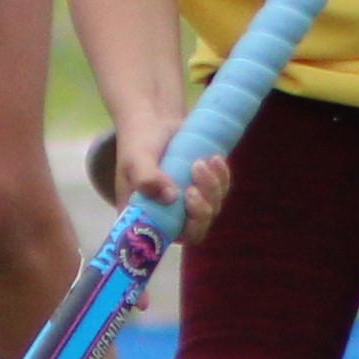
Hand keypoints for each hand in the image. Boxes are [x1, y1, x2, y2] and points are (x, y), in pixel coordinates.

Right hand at [108, 107, 229, 237]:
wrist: (154, 120)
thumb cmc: (138, 142)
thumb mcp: (136, 160)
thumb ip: (146, 178)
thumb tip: (170, 197)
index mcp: (146, 216)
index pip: (168, 239)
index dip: (183, 230)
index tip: (187, 202)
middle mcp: (169, 214)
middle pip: (196, 229)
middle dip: (202, 209)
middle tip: (194, 185)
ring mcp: (189, 202)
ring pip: (212, 209)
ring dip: (212, 188)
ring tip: (201, 162)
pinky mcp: (204, 187)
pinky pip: (221, 190)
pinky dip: (222, 176)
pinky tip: (215, 159)